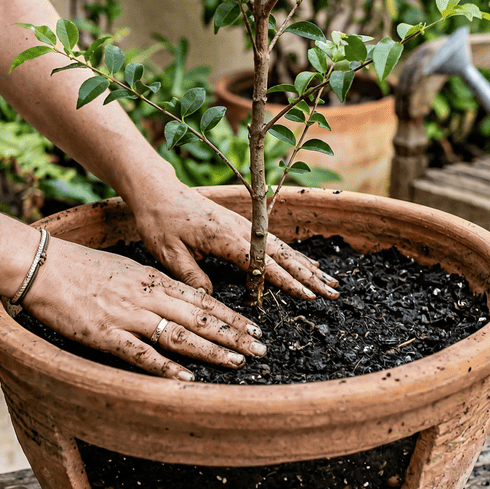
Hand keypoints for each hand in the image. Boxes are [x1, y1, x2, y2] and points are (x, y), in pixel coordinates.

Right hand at [19, 237, 269, 379]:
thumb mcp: (122, 269)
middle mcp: (146, 296)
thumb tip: (174, 297)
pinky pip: (142, 354)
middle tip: (260, 348)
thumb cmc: (78, 268)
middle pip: (199, 317)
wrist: (40, 266)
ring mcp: (127, 316)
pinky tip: (187, 378)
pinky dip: (167, 367)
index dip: (229, 315)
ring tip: (237, 362)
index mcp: (150, 279)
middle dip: (233, 334)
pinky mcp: (106, 335)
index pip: (201, 298)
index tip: (253, 326)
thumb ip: (149, 284)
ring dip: (211, 350)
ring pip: (179, 334)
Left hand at [128, 186, 339, 299]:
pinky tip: (307, 265)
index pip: (263, 264)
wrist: (157, 190)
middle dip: (310, 276)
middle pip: (283, 256)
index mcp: (226, 238)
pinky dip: (295, 255)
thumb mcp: (167, 253)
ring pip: (284, 248)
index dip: (286, 282)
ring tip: (331, 283)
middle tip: (333, 294)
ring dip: (309, 266)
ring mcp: (246, 224)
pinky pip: (275, 241)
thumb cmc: (160, 221)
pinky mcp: (243, 224)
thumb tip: (210, 299)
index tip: (307, 296)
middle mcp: (243, 228)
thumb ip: (191, 276)